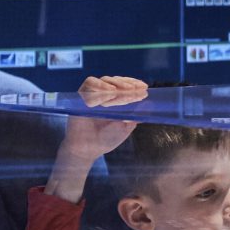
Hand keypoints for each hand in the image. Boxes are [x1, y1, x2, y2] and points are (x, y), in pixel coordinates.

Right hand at [50, 77, 145, 198]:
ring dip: (116, 84)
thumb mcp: (125, 127)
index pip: (125, 86)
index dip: (134, 84)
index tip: (144, 87)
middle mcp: (104, 95)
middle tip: (135, 89)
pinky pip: (89, 85)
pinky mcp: (81, 97)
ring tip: (124, 92)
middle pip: (116, 81)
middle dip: (127, 84)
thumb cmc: (106, 139)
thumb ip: (135, 116)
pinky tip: (109, 93)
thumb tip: (148, 106)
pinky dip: (100, 86)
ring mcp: (93, 95)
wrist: (87, 149)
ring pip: (105, 80)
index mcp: (116, 101)